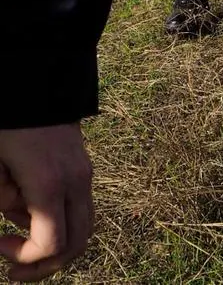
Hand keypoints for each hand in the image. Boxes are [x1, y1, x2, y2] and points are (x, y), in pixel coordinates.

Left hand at [0, 124, 94, 282]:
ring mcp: (84, 175)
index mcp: (50, 185)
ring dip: (56, 244)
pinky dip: (61, 223)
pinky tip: (31, 216)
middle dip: (47, 265)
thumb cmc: (8, 126)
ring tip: (21, 241)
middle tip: (14, 270)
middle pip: (78, 243)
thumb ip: (0, 197)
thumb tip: (13, 216)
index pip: (53, 244)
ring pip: (85, 228)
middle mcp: (76, 182)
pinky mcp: (83, 168)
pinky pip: (80, 209)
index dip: (25, 258)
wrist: (36, 86)